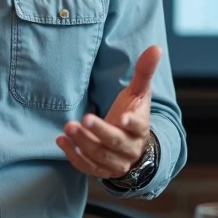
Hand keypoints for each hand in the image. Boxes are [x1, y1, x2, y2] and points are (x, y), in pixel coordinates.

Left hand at [56, 46, 160, 178]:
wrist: (131, 144)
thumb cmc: (132, 113)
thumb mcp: (138, 93)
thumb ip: (144, 71)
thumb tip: (156, 47)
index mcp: (141, 128)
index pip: (139, 127)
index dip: (131, 124)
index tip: (123, 118)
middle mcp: (130, 148)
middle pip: (115, 143)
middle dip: (99, 132)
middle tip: (84, 118)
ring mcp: (116, 162)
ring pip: (100, 156)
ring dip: (83, 143)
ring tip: (68, 127)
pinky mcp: (102, 170)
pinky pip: (88, 167)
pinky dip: (73, 156)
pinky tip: (61, 140)